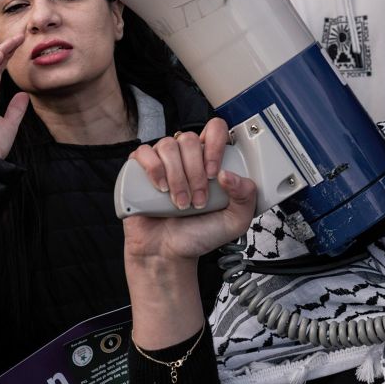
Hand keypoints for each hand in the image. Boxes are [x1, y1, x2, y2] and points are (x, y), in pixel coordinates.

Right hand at [121, 118, 257, 263]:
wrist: (168, 253)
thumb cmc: (199, 234)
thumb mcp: (234, 220)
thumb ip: (246, 197)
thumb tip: (229, 174)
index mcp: (208, 160)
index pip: (215, 130)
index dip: (215, 145)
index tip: (215, 174)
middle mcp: (185, 156)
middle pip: (189, 139)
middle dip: (196, 173)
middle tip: (198, 199)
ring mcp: (162, 161)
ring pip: (168, 146)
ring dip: (177, 177)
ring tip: (180, 203)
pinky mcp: (138, 170)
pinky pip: (144, 153)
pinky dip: (154, 170)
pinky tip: (161, 189)